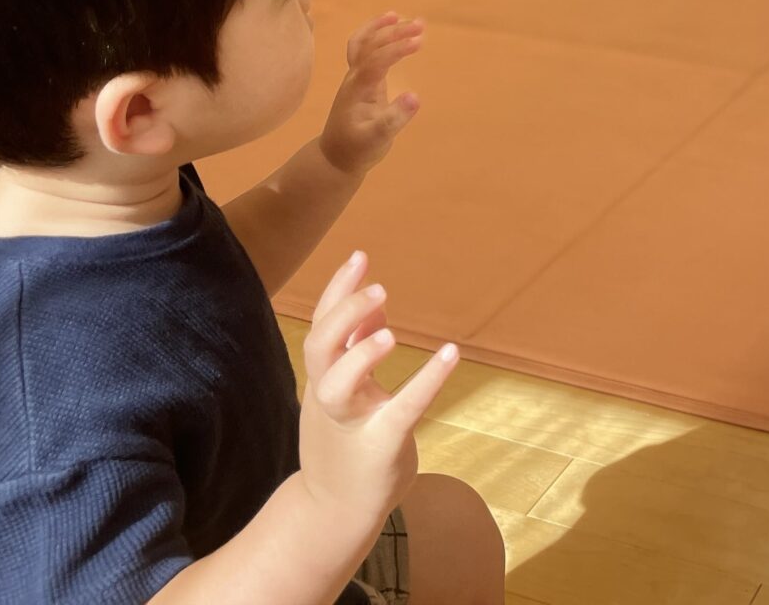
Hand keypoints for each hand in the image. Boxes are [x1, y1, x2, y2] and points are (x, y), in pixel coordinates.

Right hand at [297, 252, 458, 526]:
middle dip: (343, 314)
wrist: (331, 513)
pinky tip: (450, 355)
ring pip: (337, 385)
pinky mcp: (380, 446)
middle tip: (379, 288)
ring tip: (392, 332)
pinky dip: (425, 381)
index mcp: (322, 379)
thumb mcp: (344, 393)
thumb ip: (356, 350)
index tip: (360, 256)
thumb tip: (373, 308)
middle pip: (319, 347)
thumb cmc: (343, 445)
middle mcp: (329, 398)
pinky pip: (400, 410)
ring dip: (362, 354)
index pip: (321, 326)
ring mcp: (351, 423)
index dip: (337, 291)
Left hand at [320, 14, 423, 177]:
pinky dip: (376, 36)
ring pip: (362, 44)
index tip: (419, 42)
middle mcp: (354, 78)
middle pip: (368, 45)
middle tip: (421, 26)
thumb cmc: (356, 149)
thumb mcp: (377, 139)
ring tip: (400, 16)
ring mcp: (355, 78)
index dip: (396, 49)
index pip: (376, 60)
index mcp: (357, 89)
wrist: (335, 157)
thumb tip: (414, 96)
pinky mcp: (361, 80)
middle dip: (393, 32)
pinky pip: (365, 51)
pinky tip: (390, 31)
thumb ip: (394, 119)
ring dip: (380, 28)